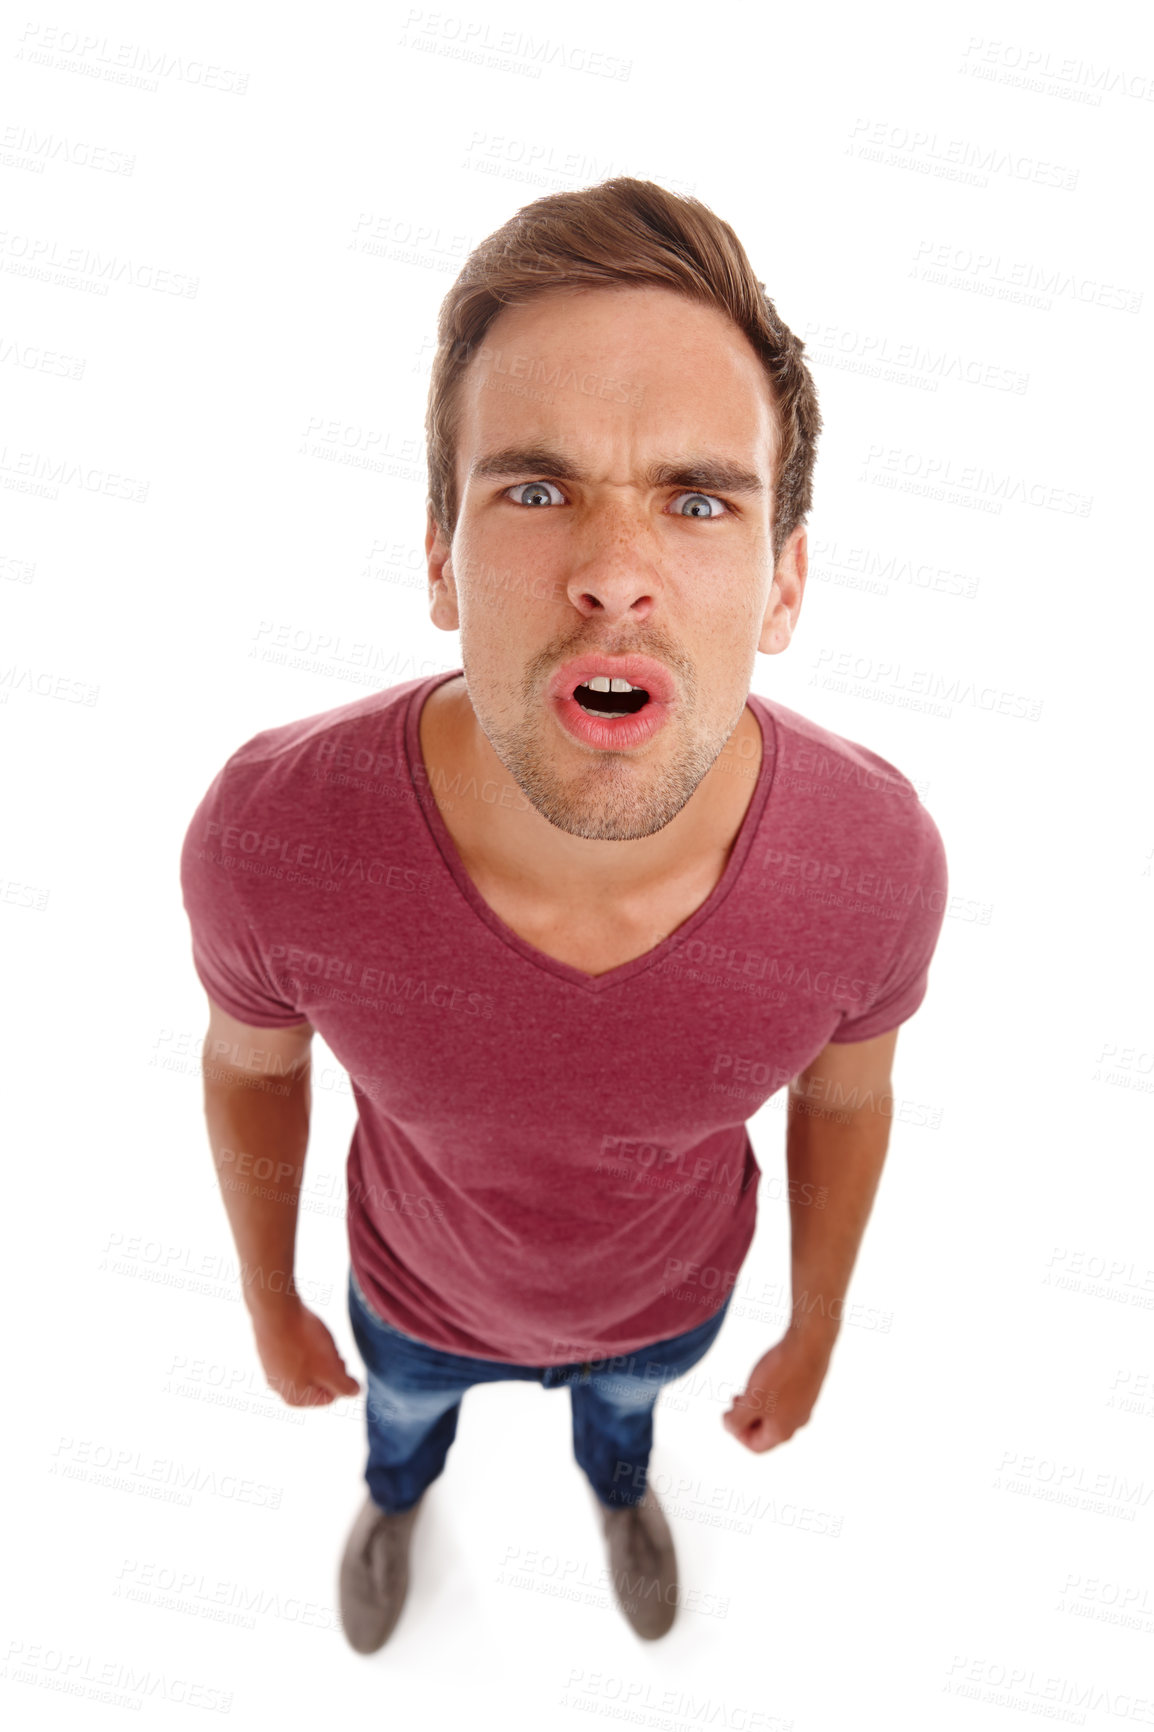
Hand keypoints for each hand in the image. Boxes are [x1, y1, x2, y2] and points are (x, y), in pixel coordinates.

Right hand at [250, 1298, 361, 1407]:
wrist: (274, 1309)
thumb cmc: (303, 1342)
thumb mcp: (331, 1369)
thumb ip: (345, 1387)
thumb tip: (354, 1392)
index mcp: (295, 1398)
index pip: (331, 1396)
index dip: (339, 1375)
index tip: (335, 1357)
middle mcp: (280, 1388)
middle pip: (319, 1380)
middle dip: (328, 1363)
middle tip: (326, 1345)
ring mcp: (272, 1368)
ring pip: (308, 1364)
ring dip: (317, 1351)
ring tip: (313, 1335)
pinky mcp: (269, 1349)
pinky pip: (294, 1350)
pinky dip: (303, 1340)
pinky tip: (302, 1328)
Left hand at [722, 1330, 833, 1453]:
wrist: (809, 1343)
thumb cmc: (779, 1373)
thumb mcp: (751, 1400)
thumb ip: (736, 1420)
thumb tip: (728, 1427)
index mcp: (783, 1431)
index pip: (756, 1446)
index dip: (737, 1433)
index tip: (729, 1412)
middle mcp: (797, 1422)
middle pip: (766, 1431)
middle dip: (746, 1417)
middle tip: (736, 1398)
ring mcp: (805, 1405)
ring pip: (775, 1413)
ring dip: (758, 1404)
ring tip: (749, 1386)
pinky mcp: (808, 1388)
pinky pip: (785, 1399)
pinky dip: (771, 1393)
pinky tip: (766, 1375)